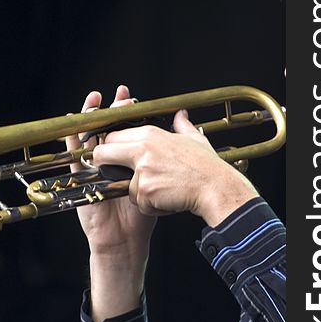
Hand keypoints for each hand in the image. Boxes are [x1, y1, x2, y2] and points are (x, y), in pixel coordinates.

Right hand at [65, 85, 154, 321]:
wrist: (126, 240)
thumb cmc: (142, 215)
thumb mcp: (157, 185)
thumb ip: (165, 161)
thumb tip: (177, 137)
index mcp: (127, 161)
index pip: (124, 129)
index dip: (126, 113)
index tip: (133, 100)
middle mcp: (109, 162)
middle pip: (107, 128)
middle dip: (112, 111)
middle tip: (122, 98)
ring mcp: (93, 168)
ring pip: (89, 136)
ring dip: (91, 117)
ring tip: (97, 99)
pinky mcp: (80, 176)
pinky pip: (73, 153)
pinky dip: (72, 137)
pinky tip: (74, 122)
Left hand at [91, 109, 258, 226]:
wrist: (217, 188)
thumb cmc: (208, 166)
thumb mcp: (194, 140)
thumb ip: (182, 126)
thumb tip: (180, 115)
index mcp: (150, 134)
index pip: (113, 136)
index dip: (110, 147)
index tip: (113, 156)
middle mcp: (142, 149)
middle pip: (103, 154)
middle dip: (103, 165)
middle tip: (114, 175)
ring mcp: (142, 171)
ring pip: (123, 185)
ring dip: (138, 192)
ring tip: (162, 190)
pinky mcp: (144, 191)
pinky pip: (138, 203)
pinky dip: (151, 206)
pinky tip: (168, 199)